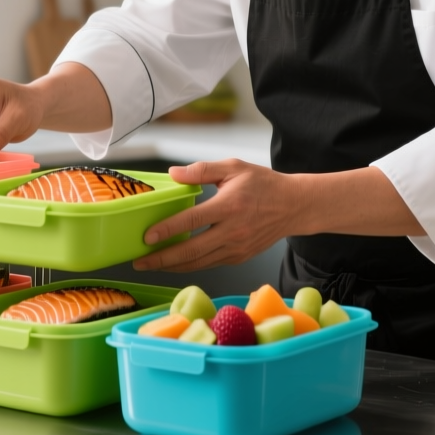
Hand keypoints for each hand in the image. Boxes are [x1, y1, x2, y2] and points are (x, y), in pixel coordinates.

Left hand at [132, 160, 299, 271]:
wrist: (294, 206)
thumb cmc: (263, 184)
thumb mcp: (234, 167)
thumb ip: (202, 170)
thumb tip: (173, 173)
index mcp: (229, 206)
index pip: (192, 221)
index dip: (168, 230)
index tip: (147, 236)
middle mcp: (233, 231)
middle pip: (192, 251)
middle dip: (162, 258)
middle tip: (139, 261)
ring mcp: (237, 248)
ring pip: (199, 263)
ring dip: (172, 266)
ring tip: (151, 264)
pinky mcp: (239, 257)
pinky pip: (209, 264)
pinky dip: (190, 266)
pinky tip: (174, 263)